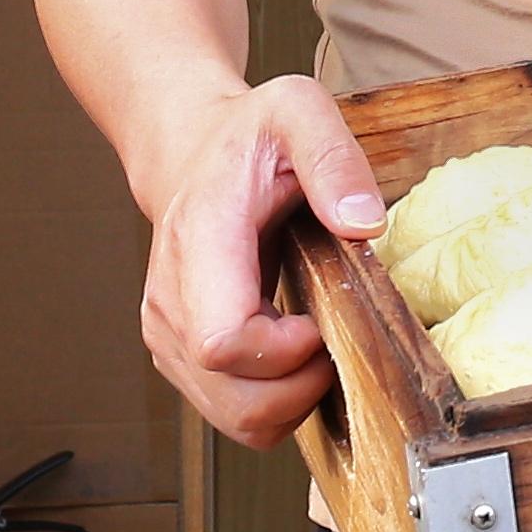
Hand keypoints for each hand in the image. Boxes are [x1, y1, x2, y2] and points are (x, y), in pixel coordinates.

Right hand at [133, 75, 387, 450]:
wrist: (192, 155)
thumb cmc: (247, 138)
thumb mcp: (298, 111)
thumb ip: (333, 159)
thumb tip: (362, 222)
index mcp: (199, 241)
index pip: (224, 342)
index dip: (287, 352)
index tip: (323, 319)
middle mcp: (170, 301)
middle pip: (236, 400)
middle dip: (303, 387)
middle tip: (334, 336)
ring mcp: (168, 336)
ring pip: (236, 420)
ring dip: (293, 400)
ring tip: (317, 343)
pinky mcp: (179, 358)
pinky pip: (234, 415)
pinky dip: (276, 402)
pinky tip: (295, 355)